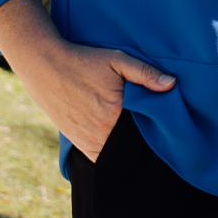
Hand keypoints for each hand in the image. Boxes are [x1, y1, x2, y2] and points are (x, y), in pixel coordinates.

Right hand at [22, 39, 175, 161]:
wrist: (46, 67)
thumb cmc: (85, 61)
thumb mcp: (117, 59)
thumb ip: (145, 73)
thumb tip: (171, 84)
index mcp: (115, 115)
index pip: (147, 132)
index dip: (159, 129)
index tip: (167, 124)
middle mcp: (102, 135)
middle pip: (133, 146)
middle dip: (144, 141)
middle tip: (153, 129)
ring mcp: (89, 143)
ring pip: (118, 155)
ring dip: (128, 147)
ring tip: (136, 134)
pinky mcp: (80, 144)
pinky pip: (102, 158)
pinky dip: (113, 152)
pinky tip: (120, 139)